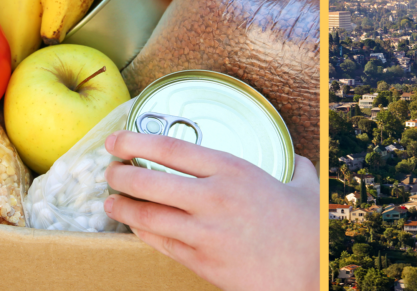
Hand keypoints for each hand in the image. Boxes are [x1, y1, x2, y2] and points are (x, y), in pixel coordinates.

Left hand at [103, 130, 318, 290]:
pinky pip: (159, 243)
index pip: (171, 148)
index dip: (136, 141)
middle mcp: (213, 199)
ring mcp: (203, 232)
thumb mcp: (307, 189)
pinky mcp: (199, 261)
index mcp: (234, 171)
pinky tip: (134, 226)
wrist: (307, 277)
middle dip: (120, 174)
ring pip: (146, 215)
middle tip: (109, 169)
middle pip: (149, 181)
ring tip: (110, 201)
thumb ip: (298, 170)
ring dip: (121, 206)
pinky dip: (141, 232)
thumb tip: (301, 163)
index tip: (118, 139)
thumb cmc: (307, 234)